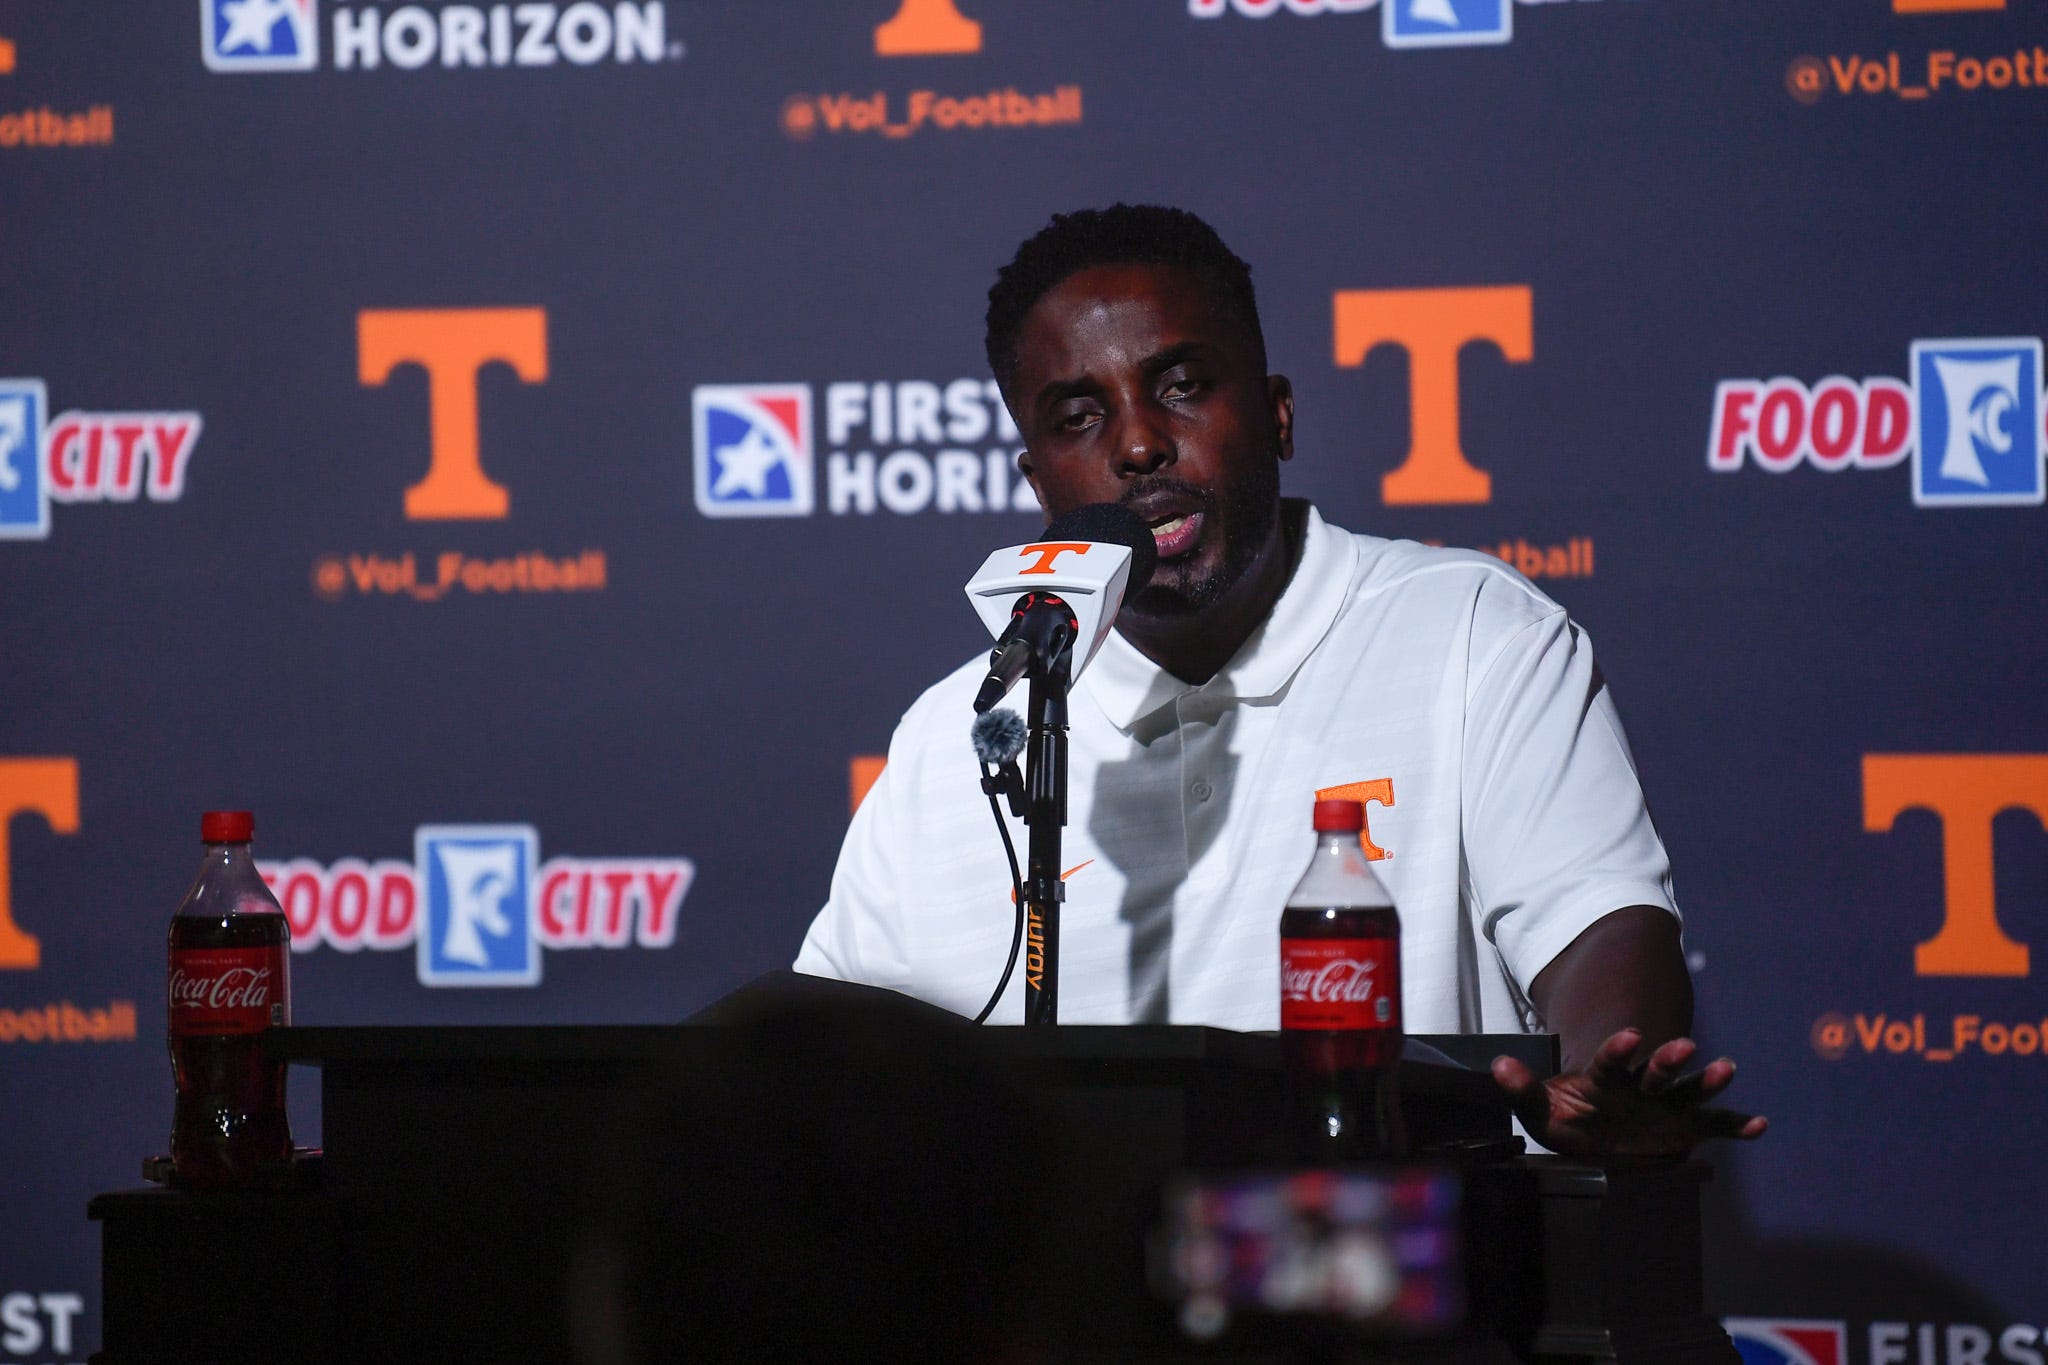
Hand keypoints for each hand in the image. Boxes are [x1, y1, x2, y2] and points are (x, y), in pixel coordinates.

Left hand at [1490, 1028, 1767, 1157]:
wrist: (1597, 1138)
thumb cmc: (1570, 1119)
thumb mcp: (1540, 1111)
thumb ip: (1521, 1091)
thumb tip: (1497, 1067)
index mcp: (1605, 1080)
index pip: (1611, 1060)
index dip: (1620, 1048)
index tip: (1632, 1034)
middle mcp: (1641, 1087)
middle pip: (1656, 1070)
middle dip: (1668, 1059)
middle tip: (1684, 1044)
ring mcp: (1667, 1106)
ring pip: (1689, 1090)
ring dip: (1707, 1081)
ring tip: (1727, 1069)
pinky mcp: (1688, 1128)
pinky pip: (1716, 1126)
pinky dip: (1738, 1126)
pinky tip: (1760, 1125)